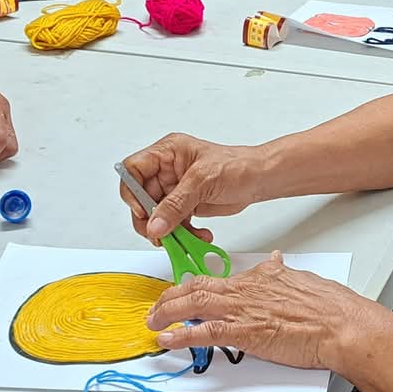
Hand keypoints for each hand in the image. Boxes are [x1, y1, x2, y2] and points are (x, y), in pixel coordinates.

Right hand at [119, 133, 264, 243]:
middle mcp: (167, 170)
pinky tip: (198, 235)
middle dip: (150, 220)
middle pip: (141, 198)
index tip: (143, 211)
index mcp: (167, 152)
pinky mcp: (185, 205)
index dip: (132, 191)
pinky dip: (183, 234)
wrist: (260, 179)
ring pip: (156, 216)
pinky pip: (173, 224)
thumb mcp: (203, 181)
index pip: (133, 169)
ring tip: (184, 238)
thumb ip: (176, 204)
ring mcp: (175, 189)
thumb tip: (155, 224)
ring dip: (169, 231)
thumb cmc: (238, 166)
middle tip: (160, 235)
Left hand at [147, 252, 378, 370]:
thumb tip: (276, 261)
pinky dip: (180, 335)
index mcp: (259, 276)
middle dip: (171, 297)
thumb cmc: (327, 307)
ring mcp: (242, 310)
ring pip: (193, 305)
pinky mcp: (243, 332)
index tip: (182, 290)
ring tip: (152, 322)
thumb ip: (281, 272)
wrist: (339, 324)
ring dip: (167, 314)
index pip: (217, 277)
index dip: (193, 285)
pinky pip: (203, 332)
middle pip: (197, 287)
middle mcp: (245, 289)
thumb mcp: (300, 278)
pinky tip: (166, 339)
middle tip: (157, 306)